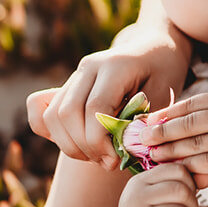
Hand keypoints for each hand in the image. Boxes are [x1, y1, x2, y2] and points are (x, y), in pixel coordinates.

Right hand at [28, 27, 190, 165]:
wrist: (155, 44)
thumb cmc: (165, 70)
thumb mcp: (165, 92)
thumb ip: (143, 120)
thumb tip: (124, 148)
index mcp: (115, 66)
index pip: (94, 108)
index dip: (99, 140)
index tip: (115, 158)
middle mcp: (88, 68)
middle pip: (66, 114)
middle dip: (84, 147)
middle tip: (108, 162)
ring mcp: (74, 75)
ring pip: (52, 115)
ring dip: (70, 145)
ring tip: (98, 156)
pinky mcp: (68, 84)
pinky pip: (41, 109)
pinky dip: (52, 132)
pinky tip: (78, 143)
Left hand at [140, 90, 207, 180]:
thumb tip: (174, 117)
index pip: (189, 104)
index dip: (164, 114)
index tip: (146, 123)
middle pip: (187, 124)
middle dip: (160, 133)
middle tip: (141, 141)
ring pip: (194, 146)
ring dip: (170, 153)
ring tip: (154, 158)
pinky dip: (191, 167)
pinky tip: (179, 170)